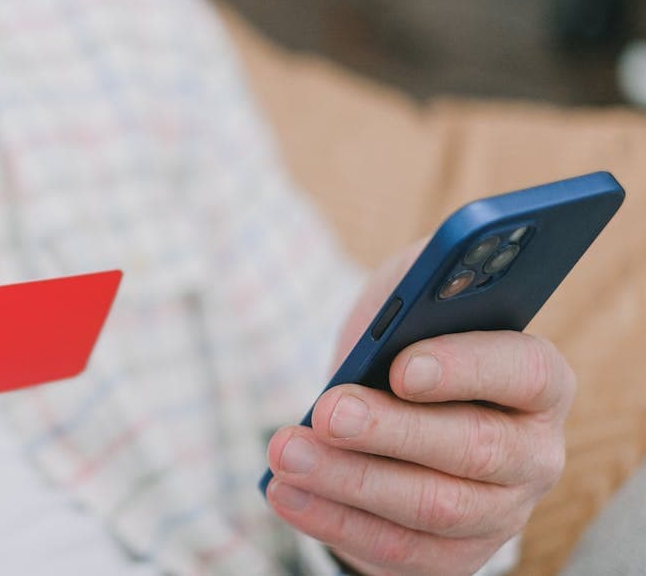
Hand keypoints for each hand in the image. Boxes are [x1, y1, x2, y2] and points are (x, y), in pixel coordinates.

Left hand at [265, 244, 573, 575]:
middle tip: (326, 412)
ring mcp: (500, 513)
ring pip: (433, 507)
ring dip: (350, 481)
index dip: (465, 368)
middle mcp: (534, 453)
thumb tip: (422, 276)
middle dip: (391, 431)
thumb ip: (424, 279)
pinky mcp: (454, 556)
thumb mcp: (413, 299)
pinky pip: (398, 550)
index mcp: (538, 380)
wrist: (386, 417)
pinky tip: (286, 492)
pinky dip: (334, 521)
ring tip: (286, 450)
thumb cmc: (403, 346)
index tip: (401, 366)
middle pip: (475, 448)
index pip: (523, 371)